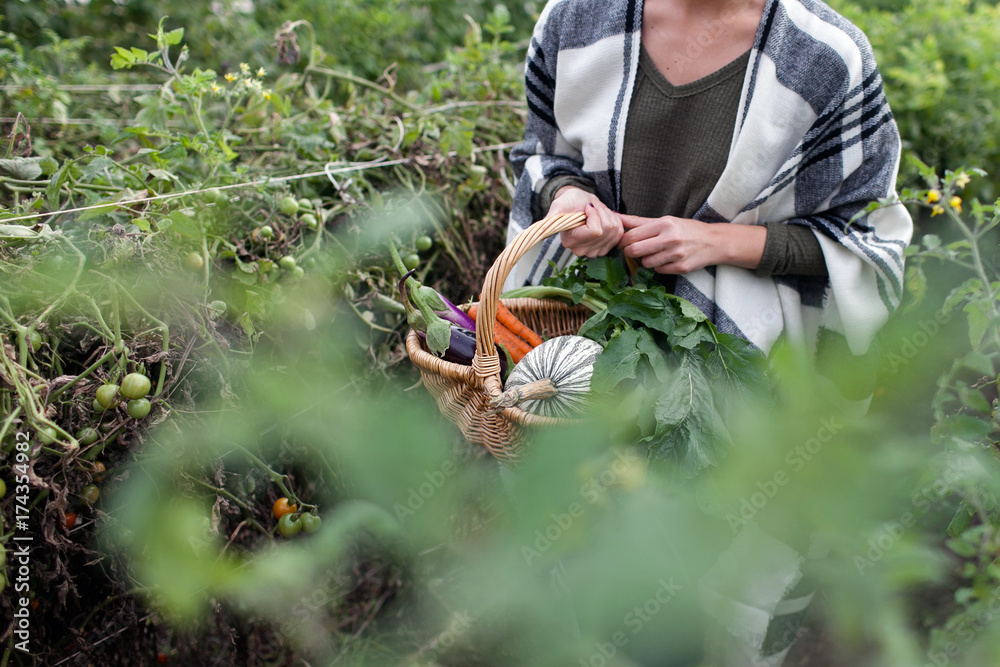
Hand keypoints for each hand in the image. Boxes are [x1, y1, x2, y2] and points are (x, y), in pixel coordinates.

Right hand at [547, 186, 622, 257]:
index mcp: (570, 241)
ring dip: (608, 216)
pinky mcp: (606, 249)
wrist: (580, 204)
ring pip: (614, 230)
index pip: (595, 231)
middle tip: (591, 209)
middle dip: (602, 213)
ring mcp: (595, 252)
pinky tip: (603, 218)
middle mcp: (582, 251)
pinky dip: (615, 221)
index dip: (594, 215)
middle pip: (607, 230)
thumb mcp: (560, 204)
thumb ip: (552, 216)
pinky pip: (620, 232)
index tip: (586, 208)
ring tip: (596, 213)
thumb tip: (545, 226)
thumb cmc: (570, 202)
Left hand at [619, 214, 764, 273]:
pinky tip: (665, 260)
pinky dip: (658, 267)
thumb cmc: (686, 229)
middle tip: (631, 250)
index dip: (622, 241)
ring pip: (645, 263)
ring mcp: (676, 255)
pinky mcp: (681, 268)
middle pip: (635, 250)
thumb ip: (639, 221)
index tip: (622, 242)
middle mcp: (671, 239)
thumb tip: (617, 217)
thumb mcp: (665, 220)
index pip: (632, 235)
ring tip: (653, 253)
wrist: (713, 242)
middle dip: (629, 252)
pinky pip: (658, 271)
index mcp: (665, 224)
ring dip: (645, 260)